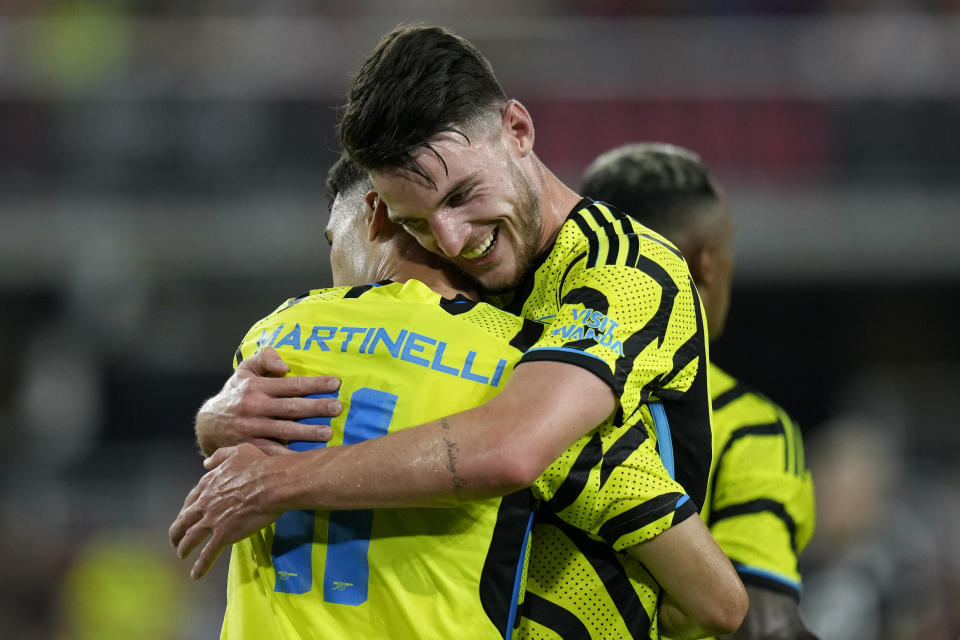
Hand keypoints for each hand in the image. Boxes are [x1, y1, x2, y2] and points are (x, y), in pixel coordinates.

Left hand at [169, 443, 288, 578]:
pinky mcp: (224, 535)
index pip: (191, 499)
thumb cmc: (260, 465)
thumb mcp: (238, 452)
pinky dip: (200, 566)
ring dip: (184, 548)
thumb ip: (219, 457)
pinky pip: (208, 554)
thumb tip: (205, 463)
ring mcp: (212, 520)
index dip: (186, 509)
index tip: (185, 515)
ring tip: (182, 554)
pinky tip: (195, 574)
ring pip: (191, 538)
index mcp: (208, 484)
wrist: (272, 483)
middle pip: (184, 521)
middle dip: (177, 532)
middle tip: (175, 540)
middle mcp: (205, 503)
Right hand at [196, 346, 342, 455]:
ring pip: (284, 431)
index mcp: (257, 387)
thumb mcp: (244, 371)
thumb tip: (285, 365)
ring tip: (327, 433)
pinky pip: (272, 452)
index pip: (291, 385)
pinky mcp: (250, 447)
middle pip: (291, 407)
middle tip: (337, 407)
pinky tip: (306, 458)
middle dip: (316, 407)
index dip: (314, 384)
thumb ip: (264, 360)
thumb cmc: (234, 394)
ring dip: (307, 433)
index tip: (335, 383)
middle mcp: (255, 407)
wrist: (207, 424)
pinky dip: (288, 456)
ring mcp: (253, 429)